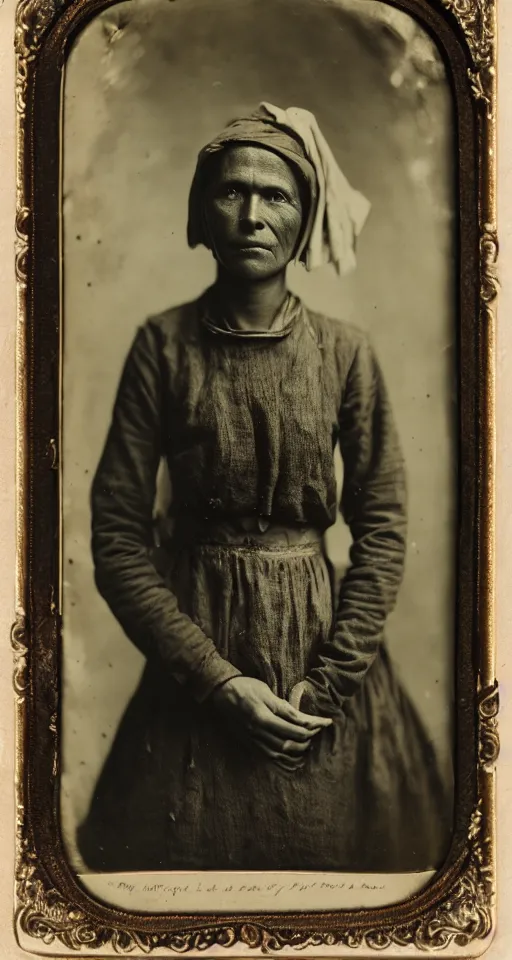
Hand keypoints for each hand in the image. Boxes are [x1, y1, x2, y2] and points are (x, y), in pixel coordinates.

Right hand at [211, 676, 331, 771]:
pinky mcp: (250, 743)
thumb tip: (303, 719)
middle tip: (317, 734)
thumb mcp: (267, 692)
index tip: (325, 724)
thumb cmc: (246, 687)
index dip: (312, 728)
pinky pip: (268, 758)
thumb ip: (285, 708)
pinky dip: (283, 762)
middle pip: (288, 744)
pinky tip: (294, 762)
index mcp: (263, 718)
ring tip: (308, 746)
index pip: (293, 729)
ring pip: (279, 754)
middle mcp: (257, 733)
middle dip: (306, 741)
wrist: (222, 692)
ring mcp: (253, 740)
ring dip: (296, 753)